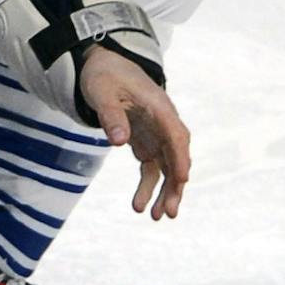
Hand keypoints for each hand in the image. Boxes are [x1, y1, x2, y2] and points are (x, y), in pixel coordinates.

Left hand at [77, 49, 190, 219]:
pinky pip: (151, 169)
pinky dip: (147, 187)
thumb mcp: (102, 91)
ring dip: (164, 192)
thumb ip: (110, 115)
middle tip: (169, 212)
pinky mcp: (147, 143)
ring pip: (167, 167)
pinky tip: (138, 206)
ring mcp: (157, 135)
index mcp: (158, 107)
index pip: (175, 134)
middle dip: (175, 185)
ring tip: (155, 217)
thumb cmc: (105, 76)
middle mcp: (164, 123)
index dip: (180, 157)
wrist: (105, 67)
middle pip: (176, 156)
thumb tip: (119, 142)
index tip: (183, 179)